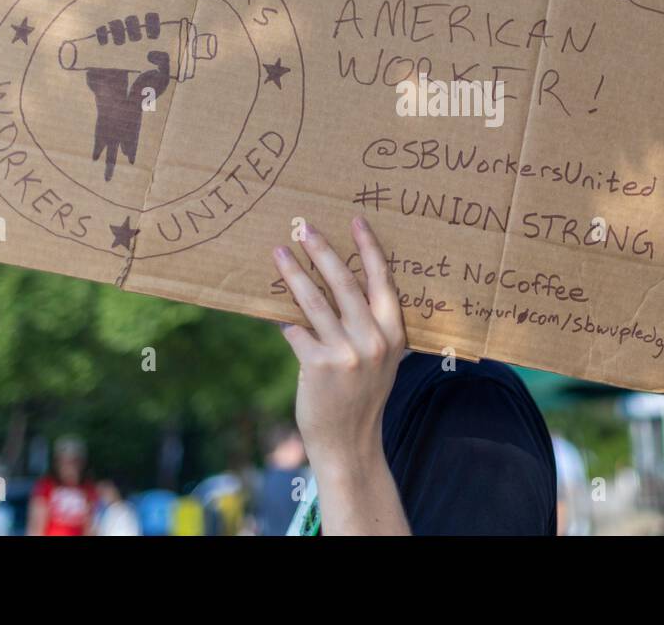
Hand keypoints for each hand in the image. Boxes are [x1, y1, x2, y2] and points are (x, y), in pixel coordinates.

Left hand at [273, 216, 409, 533]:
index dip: (369, 249)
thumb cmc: (362, 395)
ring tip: (279, 252)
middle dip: (322, 250)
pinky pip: (295, 329)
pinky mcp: (318, 364)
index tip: (356, 221)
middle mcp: (374, 339)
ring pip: (314, 300)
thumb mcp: (381, 359)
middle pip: (344, 282)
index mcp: (394, 333)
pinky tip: (269, 305)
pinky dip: (282, 315)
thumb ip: (371, 325)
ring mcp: (347, 352)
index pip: (382, 281)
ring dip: (293, 272)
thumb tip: (340, 284)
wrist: (349, 442)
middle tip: (304, 227)